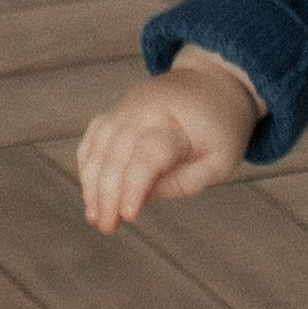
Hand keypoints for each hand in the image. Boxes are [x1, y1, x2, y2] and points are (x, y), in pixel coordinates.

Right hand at [76, 49, 259, 232]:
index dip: (134, 186)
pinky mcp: (118, 109)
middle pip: (116, 152)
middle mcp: (145, 109)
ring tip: (95, 216)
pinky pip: (94, 135)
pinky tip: (90, 191)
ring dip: (91, 182)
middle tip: (107, 227)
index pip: (148, 155)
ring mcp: (127, 107)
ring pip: (98, 143)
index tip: (129, 217)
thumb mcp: (218, 162)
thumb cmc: (220, 128)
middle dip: (107, 193)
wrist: (212, 81)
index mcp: (176, 122)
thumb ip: (181, 183)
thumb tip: (140, 200)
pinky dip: (88, 163)